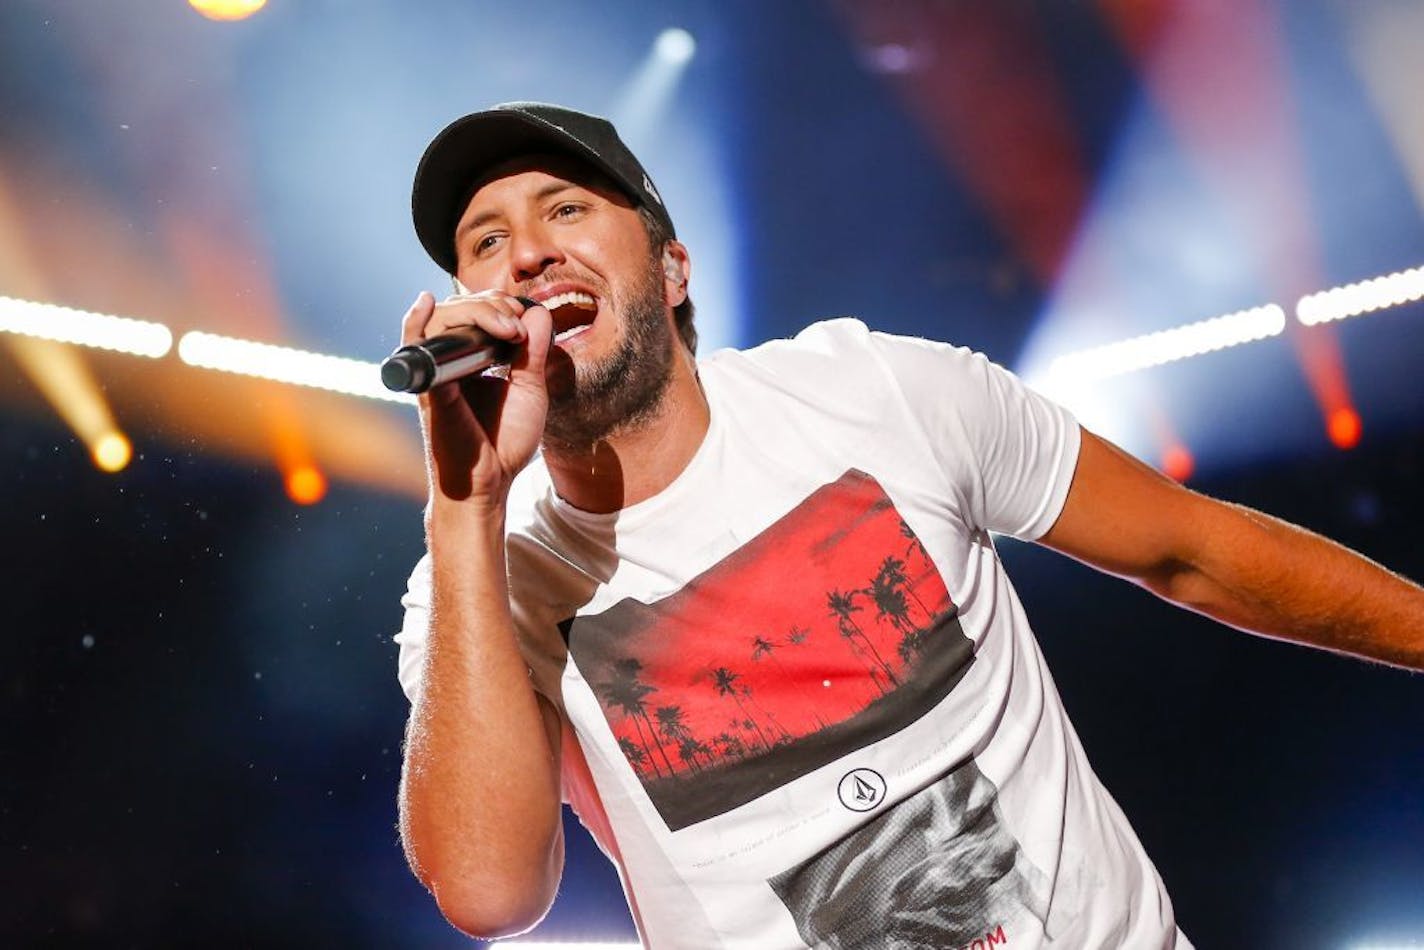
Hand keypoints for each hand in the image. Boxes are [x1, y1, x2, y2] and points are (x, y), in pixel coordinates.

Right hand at [400, 290, 553, 508]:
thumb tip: (538, 311)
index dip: (499, 305)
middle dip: (492, 306)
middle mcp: (449, 361)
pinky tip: (426, 303)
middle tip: (516, 327)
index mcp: (472, 360)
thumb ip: (533, 351)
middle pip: (459, 309)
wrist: (491, 483)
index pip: (477, 312)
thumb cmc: (504, 443)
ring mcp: (436, 372)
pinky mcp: (430, 388)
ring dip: (475, 313)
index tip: (525, 319)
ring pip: (441, 319)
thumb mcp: (529, 389)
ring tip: (505, 328)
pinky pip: (413, 348)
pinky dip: (415, 322)